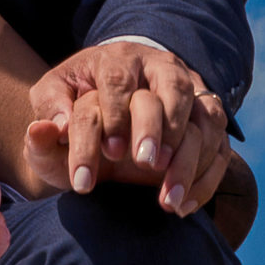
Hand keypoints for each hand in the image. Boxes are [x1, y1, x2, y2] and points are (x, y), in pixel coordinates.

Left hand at [27, 41, 230, 216]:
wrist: (110, 105)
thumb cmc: (76, 104)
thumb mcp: (53, 100)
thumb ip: (46, 112)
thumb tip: (45, 128)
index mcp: (117, 59)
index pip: (118, 80)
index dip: (116, 115)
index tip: (109, 152)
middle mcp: (159, 68)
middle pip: (171, 89)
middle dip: (158, 127)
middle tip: (144, 164)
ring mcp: (190, 92)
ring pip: (203, 115)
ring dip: (188, 157)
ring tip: (168, 198)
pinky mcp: (208, 119)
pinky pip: (218, 144)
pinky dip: (206, 176)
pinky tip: (182, 205)